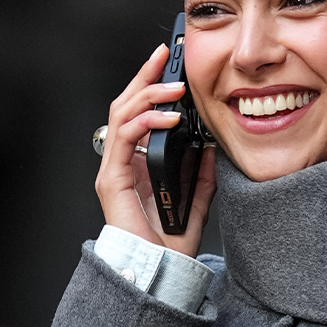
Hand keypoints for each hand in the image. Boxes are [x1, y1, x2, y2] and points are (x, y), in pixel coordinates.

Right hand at [94, 44, 216, 258]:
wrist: (161, 270)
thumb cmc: (172, 244)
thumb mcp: (198, 201)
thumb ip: (203, 175)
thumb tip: (214, 146)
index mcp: (138, 164)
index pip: (139, 114)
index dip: (151, 87)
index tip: (170, 66)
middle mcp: (122, 162)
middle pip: (126, 105)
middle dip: (145, 77)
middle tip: (164, 55)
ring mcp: (114, 169)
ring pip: (122, 115)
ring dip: (148, 94)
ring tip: (174, 87)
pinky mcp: (112, 179)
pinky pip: (125, 138)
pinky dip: (147, 122)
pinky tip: (169, 118)